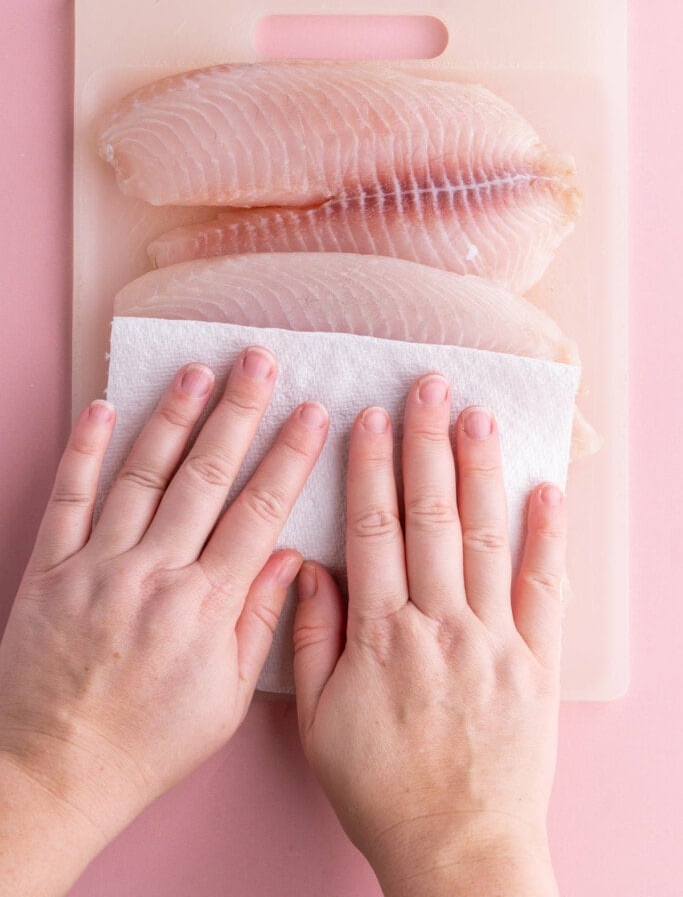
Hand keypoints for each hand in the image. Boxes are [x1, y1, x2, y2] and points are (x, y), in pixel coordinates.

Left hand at [0, 348, 327, 893]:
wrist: (50, 772)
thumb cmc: (144, 745)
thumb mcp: (225, 701)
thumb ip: (260, 624)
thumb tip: (291, 560)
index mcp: (204, 606)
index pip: (259, 512)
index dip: (289, 456)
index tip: (312, 412)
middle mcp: (153, 573)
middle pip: (205, 476)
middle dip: (238, 411)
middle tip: (259, 360)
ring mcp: (97, 565)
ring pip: (142, 474)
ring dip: (172, 417)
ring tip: (197, 369)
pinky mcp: (50, 567)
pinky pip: (69, 497)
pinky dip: (84, 450)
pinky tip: (103, 408)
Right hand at [293, 374, 564, 896]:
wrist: (458, 847)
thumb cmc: (381, 787)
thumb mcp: (319, 722)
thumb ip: (313, 639)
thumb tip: (310, 568)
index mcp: (381, 634)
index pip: (373, 529)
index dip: (370, 468)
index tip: (370, 417)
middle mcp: (439, 624)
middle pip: (431, 516)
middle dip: (427, 444)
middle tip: (429, 385)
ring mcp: (493, 639)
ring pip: (486, 538)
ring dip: (480, 471)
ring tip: (478, 415)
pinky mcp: (536, 662)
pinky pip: (545, 589)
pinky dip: (548, 538)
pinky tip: (545, 490)